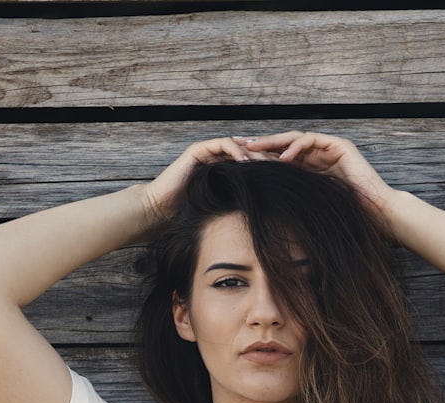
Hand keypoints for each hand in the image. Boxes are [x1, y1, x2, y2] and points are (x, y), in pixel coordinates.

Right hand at [140, 137, 273, 230]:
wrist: (160, 211)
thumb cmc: (187, 215)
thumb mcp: (222, 209)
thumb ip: (238, 204)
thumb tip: (265, 215)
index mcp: (223, 170)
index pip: (250, 163)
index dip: (267, 168)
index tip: (285, 176)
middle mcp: (216, 157)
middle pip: (247, 151)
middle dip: (265, 157)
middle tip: (284, 165)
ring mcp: (206, 151)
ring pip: (238, 145)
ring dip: (254, 153)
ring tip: (269, 163)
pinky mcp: (197, 150)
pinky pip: (222, 144)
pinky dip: (236, 151)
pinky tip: (247, 163)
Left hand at [234, 131, 397, 224]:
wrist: (375, 212)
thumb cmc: (345, 215)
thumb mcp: (307, 204)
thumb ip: (289, 197)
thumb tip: (259, 203)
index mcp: (310, 168)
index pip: (279, 157)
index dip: (259, 157)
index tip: (236, 160)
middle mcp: (318, 154)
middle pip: (283, 144)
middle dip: (259, 143)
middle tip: (235, 143)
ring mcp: (329, 147)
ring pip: (294, 138)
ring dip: (272, 142)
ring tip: (252, 148)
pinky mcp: (339, 145)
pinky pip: (312, 140)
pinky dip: (295, 148)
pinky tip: (281, 159)